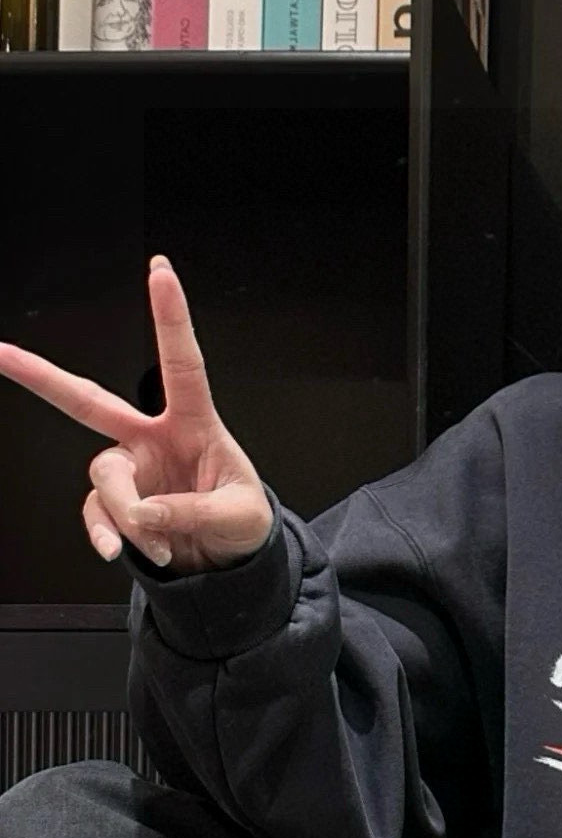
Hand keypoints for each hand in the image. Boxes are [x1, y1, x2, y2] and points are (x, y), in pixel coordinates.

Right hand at [0, 256, 272, 575]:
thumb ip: (192, 512)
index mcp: (194, 425)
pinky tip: (129, 552)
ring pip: (103, 477)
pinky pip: (96, 515)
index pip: (181, 365)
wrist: (231, 565)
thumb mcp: (238, 517)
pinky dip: (110, 536)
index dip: (170, 319)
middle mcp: (151, 440)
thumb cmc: (243, 525)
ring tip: (162, 540)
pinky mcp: (114, 506)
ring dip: (128, 513)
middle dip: (42, 376)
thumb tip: (144, 512)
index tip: (160, 273)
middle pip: (88, 401)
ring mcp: (129, 471)